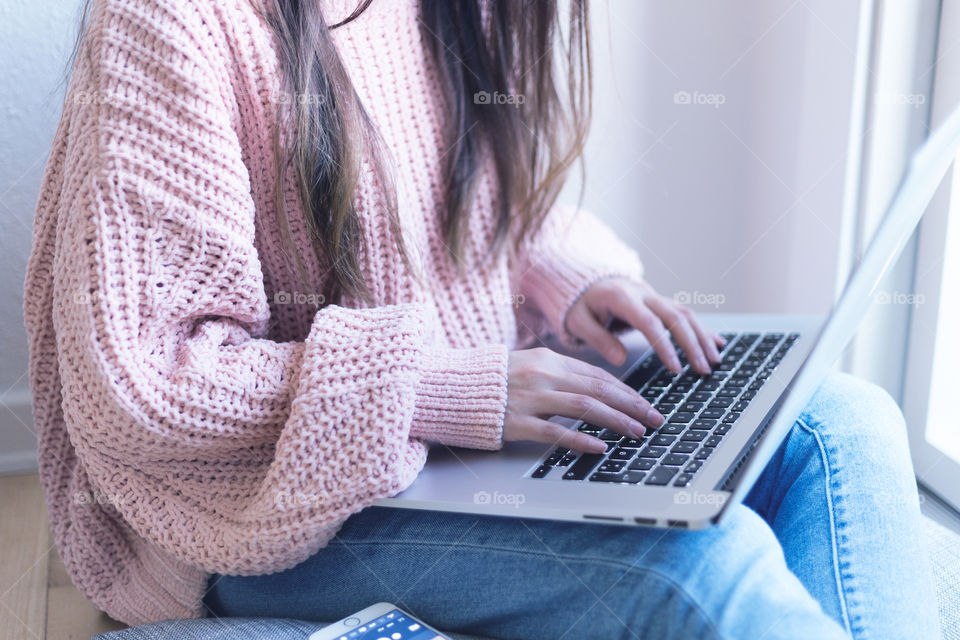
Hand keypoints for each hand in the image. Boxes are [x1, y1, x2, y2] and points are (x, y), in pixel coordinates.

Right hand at [503, 347, 665, 452]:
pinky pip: (554, 431)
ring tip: (637, 432)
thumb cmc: (490, 382)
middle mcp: (542, 375)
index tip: (646, 404)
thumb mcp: (527, 367)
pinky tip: (600, 447)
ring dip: (616, 420)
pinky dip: (580, 439)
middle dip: (632, 405)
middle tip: (655, 419)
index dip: (626, 391)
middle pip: (598, 389)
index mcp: (547, 360)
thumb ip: (558, 375)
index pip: (597, 375)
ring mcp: (528, 398)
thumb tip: (596, 389)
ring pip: (584, 406)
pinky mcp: (515, 422)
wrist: (448, 388)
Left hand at [566, 277, 725, 374]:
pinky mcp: (661, 302)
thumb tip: (619, 359)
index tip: (676, 369)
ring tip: (715, 361)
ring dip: (703, 337)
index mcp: (622, 298)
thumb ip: (597, 338)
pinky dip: (702, 329)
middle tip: (704, 369)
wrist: (587, 281)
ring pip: (686, 313)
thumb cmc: (580, 304)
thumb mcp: (578, 321)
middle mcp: (644, 294)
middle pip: (675, 316)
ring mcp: (655, 296)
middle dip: (693, 344)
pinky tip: (718, 344)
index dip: (665, 346)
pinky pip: (686, 313)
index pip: (650, 323)